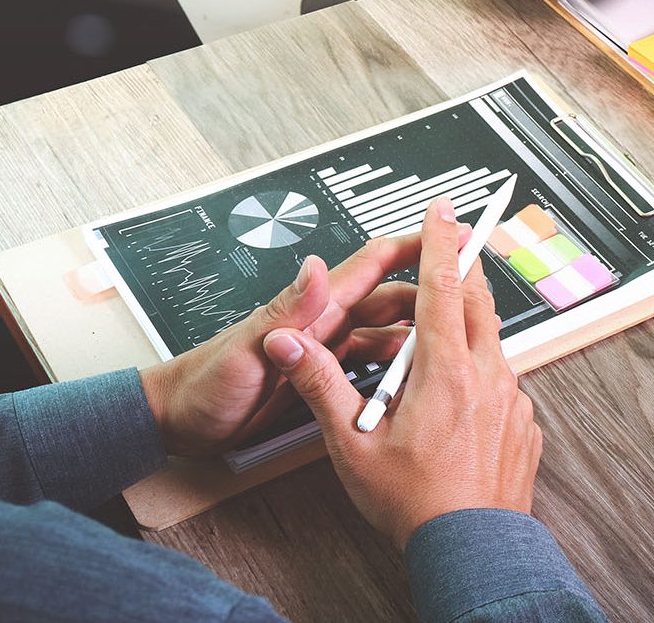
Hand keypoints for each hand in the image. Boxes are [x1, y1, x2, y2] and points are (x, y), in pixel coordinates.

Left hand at [139, 236, 431, 456]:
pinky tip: (419, 380)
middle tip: (473, 292)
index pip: (372, 265)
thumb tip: (315, 266)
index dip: (413, 245)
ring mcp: (324, 350)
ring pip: (389, 335)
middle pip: (392, 299)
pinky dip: (400, 369)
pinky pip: (372, 367)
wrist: (180, 423)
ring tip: (459, 340)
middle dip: (433, 290)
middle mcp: (324, 324)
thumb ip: (285, 310)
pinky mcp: (321, 377)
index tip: (450, 231)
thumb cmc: (204, 386)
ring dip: (422, 335)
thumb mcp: (247, 350)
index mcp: (312, 310)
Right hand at [262, 196, 541, 548]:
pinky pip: (502, 382)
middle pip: (478, 302)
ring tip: (431, 350)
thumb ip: (323, 385)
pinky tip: (455, 399)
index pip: (445, 285)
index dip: (442, 241)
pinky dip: (479, 374)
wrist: (472, 548)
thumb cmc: (415, 503)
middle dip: (461, 271)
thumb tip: (291, 346)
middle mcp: (487, 376)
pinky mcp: (524, 423)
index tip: (445, 210)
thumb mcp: (353, 445)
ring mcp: (512, 399)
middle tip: (449, 251)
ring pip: (491, 343)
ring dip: (464, 331)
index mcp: (446, 371)